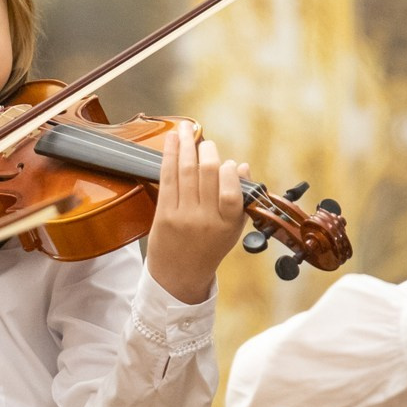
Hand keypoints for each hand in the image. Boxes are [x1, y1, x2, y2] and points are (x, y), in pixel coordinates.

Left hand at [142, 123, 247, 303]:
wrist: (178, 276)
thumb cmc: (208, 249)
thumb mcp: (232, 229)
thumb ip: (239, 199)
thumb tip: (242, 166)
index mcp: (227, 225)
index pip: (232, 191)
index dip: (229, 171)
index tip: (228, 163)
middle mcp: (205, 220)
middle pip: (207, 175)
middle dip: (207, 151)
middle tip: (206, 142)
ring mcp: (183, 217)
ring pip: (186, 171)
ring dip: (186, 145)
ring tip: (186, 130)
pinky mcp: (163, 214)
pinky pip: (167, 178)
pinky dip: (170, 155)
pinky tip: (172, 140)